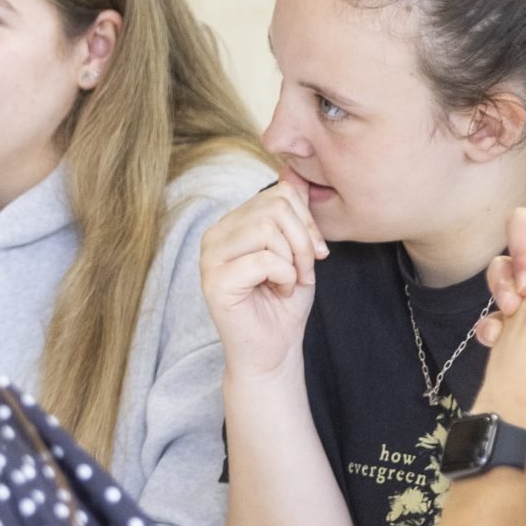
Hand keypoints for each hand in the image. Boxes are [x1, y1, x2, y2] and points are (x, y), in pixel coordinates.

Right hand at [200, 166, 331, 377]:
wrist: (274, 350)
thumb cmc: (283, 303)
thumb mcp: (296, 251)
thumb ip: (292, 216)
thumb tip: (294, 175)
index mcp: (231, 224)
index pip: (277, 194)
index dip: (306, 220)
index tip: (316, 252)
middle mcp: (214, 235)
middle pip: (274, 208)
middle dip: (303, 240)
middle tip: (306, 270)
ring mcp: (210, 257)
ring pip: (269, 229)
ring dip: (295, 260)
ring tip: (291, 281)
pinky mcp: (215, 281)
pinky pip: (265, 260)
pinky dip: (286, 277)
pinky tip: (279, 291)